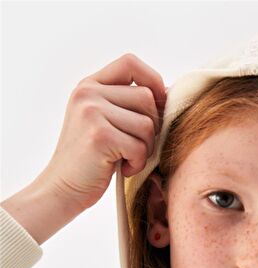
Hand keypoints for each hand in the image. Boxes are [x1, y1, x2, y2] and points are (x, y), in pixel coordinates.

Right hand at [40, 52, 167, 212]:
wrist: (62, 189)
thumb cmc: (91, 161)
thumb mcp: (103, 122)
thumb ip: (127, 104)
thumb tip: (170, 94)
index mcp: (89, 85)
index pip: (130, 63)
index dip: (152, 81)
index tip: (157, 107)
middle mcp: (88, 93)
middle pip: (146, 98)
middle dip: (151, 128)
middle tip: (136, 147)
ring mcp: (92, 112)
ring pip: (147, 125)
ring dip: (145, 149)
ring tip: (127, 159)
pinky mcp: (100, 136)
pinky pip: (140, 146)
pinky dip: (138, 163)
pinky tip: (123, 169)